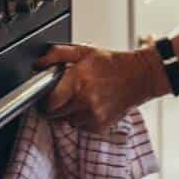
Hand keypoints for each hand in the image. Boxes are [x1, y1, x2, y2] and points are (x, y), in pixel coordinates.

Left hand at [33, 44, 165, 132]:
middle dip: (57, 106)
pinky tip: (93, 105)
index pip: (48, 103)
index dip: (46, 100)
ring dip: (70, 113)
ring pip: (67, 121)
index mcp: (77, 81)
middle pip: (54, 115)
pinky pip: (80, 127)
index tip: (50, 96)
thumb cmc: (113, 63)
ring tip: (84, 98)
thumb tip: (38, 64)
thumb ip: (58, 54)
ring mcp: (92, 116)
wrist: (140, 76)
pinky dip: (83, 119)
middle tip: (68, 94)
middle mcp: (84, 101)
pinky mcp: (99, 126)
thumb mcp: (85, 51)